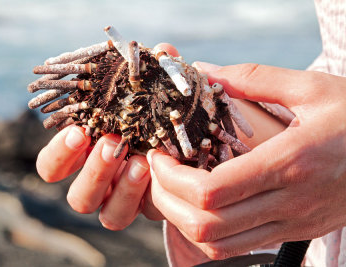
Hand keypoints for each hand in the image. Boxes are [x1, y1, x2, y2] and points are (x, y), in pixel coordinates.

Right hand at [35, 43, 179, 229]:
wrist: (196, 147)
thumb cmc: (163, 114)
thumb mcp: (158, 92)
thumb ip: (157, 73)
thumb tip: (164, 49)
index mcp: (87, 156)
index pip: (52, 167)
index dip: (58, 154)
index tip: (78, 132)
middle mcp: (102, 182)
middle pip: (78, 198)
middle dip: (93, 172)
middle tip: (111, 144)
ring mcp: (127, 200)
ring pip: (108, 217)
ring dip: (121, 190)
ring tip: (141, 163)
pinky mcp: (153, 208)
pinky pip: (144, 215)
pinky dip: (151, 196)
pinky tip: (165, 172)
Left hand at [147, 63, 345, 258]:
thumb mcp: (312, 88)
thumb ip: (254, 78)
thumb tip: (207, 72)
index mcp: (290, 163)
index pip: (212, 191)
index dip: (172, 178)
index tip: (160, 154)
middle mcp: (289, 202)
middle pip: (206, 224)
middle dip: (167, 199)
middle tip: (158, 170)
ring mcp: (293, 223)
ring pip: (219, 244)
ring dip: (183, 218)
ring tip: (173, 187)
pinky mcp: (296, 231)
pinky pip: (238, 246)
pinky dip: (208, 230)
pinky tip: (203, 204)